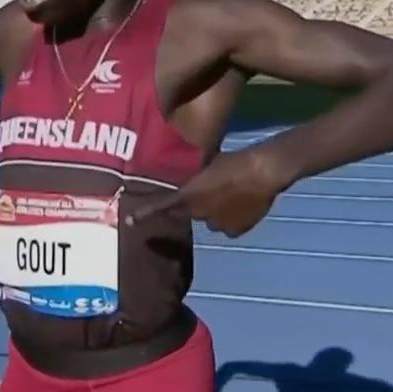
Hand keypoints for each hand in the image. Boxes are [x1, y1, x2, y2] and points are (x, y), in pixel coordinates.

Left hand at [129, 147, 288, 236]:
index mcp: (188, 195)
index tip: (131, 222)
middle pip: (190, 213)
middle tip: (211, 191)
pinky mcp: (235, 230)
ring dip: (215, 212)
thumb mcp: (208, 163)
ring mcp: (217, 224)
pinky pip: (229, 228)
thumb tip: (192, 176)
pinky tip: (243, 206)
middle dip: (195, 205)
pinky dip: (233, 220)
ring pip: (211, 221)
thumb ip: (196, 176)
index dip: (145, 214)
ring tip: (231, 196)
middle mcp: (198, 213)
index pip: (161, 206)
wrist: (262, 171)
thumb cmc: (233, 161)